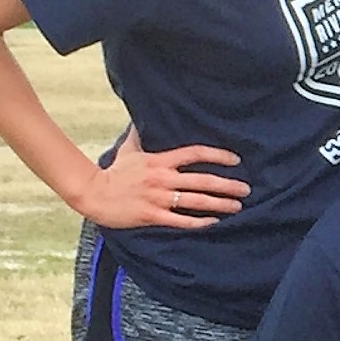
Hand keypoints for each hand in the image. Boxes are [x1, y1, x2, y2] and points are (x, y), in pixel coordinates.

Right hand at [74, 128, 246, 228]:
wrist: (93, 194)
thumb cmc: (113, 172)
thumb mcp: (128, 150)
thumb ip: (139, 134)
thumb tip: (142, 118)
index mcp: (160, 161)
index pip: (195, 153)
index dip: (217, 155)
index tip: (235, 160)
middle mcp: (163, 179)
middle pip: (203, 180)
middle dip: (228, 185)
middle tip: (246, 189)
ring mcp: (159, 198)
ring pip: (197, 201)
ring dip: (220, 204)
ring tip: (237, 206)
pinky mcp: (153, 215)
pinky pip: (182, 220)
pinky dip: (200, 222)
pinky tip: (215, 222)